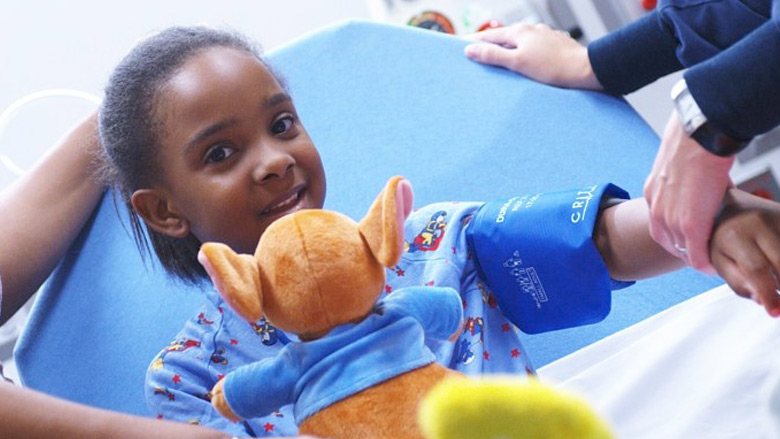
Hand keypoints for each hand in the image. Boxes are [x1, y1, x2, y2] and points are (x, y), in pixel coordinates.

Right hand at [463, 22, 601, 89]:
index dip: (474, 41)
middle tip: (476, 54)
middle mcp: (532, 30)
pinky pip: (533, 49)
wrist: (585, 70)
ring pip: (520, 43)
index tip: (461, 45)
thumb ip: (492, 55)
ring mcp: (544, 37)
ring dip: (508, 50)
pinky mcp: (555, 47)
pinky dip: (523, 54)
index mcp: (520, 32)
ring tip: (500, 60)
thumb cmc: (553, 68)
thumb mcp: (517, 62)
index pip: (489, 36)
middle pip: (504, 38)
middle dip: (490, 46)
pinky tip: (525, 63)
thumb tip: (470, 49)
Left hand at [643, 111, 734, 272]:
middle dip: (682, 250)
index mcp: (652, 192)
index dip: (673, 235)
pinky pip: (695, 253)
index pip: (659, 223)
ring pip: (681, 249)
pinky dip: (703, 263)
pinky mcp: (690, 224)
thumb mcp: (678, 161)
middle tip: (698, 256)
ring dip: (694, 258)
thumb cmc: (693, 140)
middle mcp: (657, 208)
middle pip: (667, 240)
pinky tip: (711, 267)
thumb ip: (684, 175)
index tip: (684, 241)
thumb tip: (701, 175)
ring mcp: (671, 218)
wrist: (699, 136)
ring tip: (706, 263)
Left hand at [710, 189, 779, 316]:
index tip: (775, 312)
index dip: (768, 293)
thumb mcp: (721, 263)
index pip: (755, 268)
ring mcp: (776, 216)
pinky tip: (777, 271)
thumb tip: (762, 300)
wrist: (729, 208)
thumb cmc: (724, 241)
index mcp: (733, 235)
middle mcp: (757, 222)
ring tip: (775, 281)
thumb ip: (739, 283)